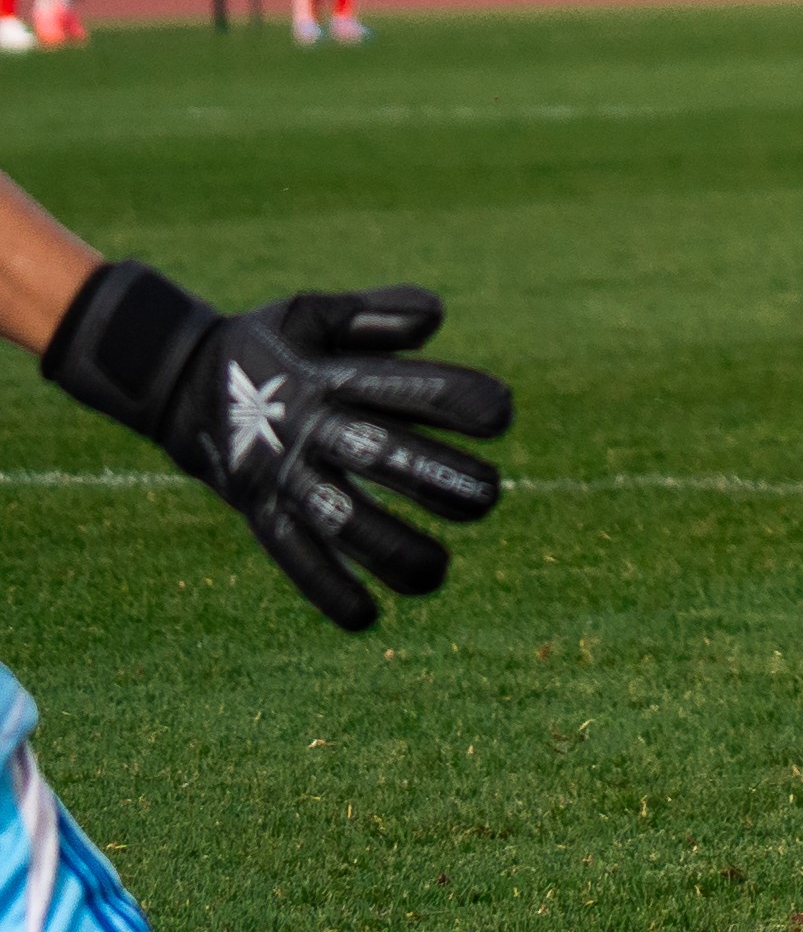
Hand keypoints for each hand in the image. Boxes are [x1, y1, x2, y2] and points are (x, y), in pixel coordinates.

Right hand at [38, 263, 509, 631]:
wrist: (174, 377)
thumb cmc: (272, 346)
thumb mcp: (313, 313)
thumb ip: (377, 314)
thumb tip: (436, 319)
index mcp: (331, 377)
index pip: (404, 388)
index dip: (456, 401)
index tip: (500, 417)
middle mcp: (308, 428)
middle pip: (379, 456)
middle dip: (439, 480)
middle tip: (488, 497)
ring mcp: (280, 473)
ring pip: (338, 519)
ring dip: (391, 550)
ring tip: (438, 572)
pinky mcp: (256, 508)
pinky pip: (290, 552)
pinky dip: (325, 588)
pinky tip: (367, 618)